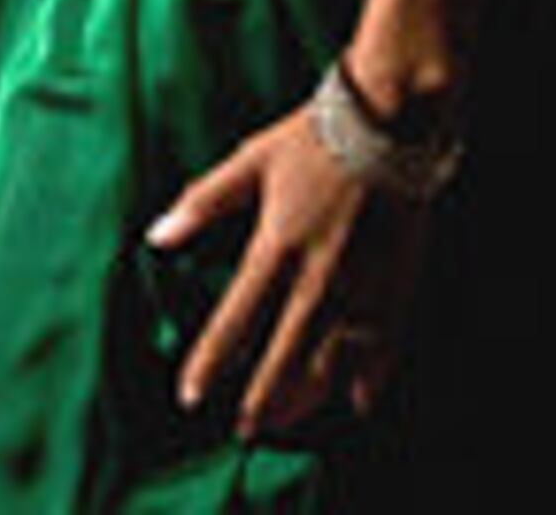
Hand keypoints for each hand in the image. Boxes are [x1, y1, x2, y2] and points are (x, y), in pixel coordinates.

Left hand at [152, 102, 430, 439]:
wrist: (392, 122)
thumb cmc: (312, 138)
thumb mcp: (249, 161)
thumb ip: (203, 203)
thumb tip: (156, 236)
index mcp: (275, 247)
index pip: (236, 321)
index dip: (211, 363)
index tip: (191, 396)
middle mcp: (319, 277)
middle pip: (285, 356)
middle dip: (263, 399)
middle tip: (244, 432)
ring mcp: (363, 285)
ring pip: (333, 360)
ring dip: (308, 397)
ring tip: (286, 424)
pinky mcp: (399, 284)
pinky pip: (386, 344)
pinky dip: (372, 377)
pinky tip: (359, 404)